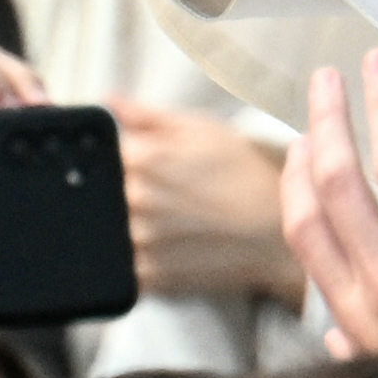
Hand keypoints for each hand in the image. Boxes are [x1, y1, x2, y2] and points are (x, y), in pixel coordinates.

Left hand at [110, 97, 304, 303]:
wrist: (276, 232)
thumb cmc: (243, 174)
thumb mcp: (201, 129)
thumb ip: (146, 115)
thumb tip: (106, 99)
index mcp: (143, 158)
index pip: (100, 153)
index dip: (118, 155)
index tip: (135, 159)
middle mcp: (134, 201)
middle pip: (102, 193)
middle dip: (122, 189)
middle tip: (163, 191)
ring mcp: (139, 243)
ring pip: (109, 229)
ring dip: (126, 223)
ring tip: (169, 219)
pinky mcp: (148, 277)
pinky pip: (121, 267)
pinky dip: (135, 256)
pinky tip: (167, 245)